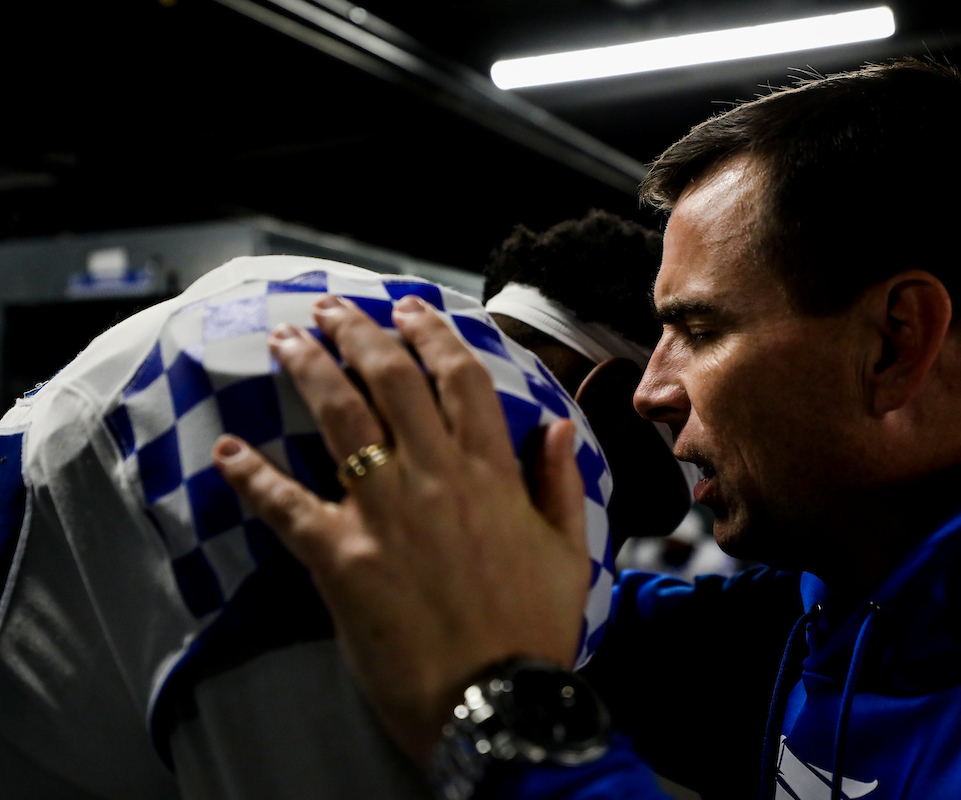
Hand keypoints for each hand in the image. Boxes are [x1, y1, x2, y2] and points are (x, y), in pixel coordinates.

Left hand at [212, 294, 591, 764]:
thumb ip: (560, 484)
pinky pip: (286, 504)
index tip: (410, 309)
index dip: (432, 334)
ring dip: (310, 369)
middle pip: (392, 379)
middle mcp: (435, 477)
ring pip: (341, 417)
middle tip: (332, 310)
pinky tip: (228, 451)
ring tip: (287, 339)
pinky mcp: (340, 556)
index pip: (460, 379)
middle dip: (359, 332)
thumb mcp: (568, 553)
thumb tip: (554, 425)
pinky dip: (252, 476)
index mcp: (492, 473)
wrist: (495, 700)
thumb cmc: (534, 630)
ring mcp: (384, 512)